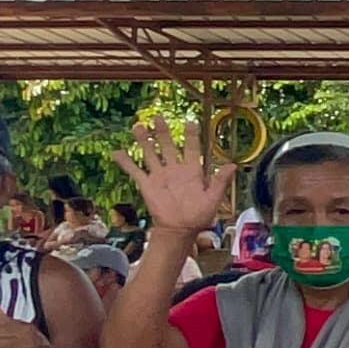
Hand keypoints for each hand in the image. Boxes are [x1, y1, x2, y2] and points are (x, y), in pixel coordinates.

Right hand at [118, 117, 237, 234]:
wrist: (180, 230)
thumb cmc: (199, 216)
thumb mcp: (213, 198)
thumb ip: (220, 181)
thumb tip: (232, 165)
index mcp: (192, 171)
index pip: (192, 148)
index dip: (191, 135)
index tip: (190, 121)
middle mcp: (175, 170)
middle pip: (168, 146)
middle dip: (162, 132)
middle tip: (158, 117)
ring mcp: (160, 176)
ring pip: (151, 154)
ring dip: (144, 141)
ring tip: (137, 126)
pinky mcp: (147, 185)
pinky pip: (134, 171)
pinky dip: (125, 162)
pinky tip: (116, 152)